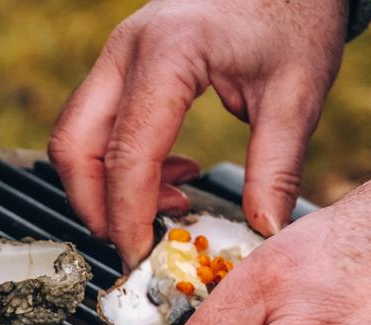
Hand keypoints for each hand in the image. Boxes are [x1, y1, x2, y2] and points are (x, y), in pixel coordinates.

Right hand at [48, 0, 346, 265]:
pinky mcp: (119, 65)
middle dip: (95, 207)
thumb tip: (262, 231)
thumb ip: (276, 167)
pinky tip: (168, 175)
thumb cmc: (294, 14)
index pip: (127, 155)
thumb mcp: (297, 93)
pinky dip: (114, 164)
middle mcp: (126, 51)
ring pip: (73, 138)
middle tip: (137, 242)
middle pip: (74, 147)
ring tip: (167, 204)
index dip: (128, 216)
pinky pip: (93, 126)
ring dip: (102, 187)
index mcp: (168, 54)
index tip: (143, 255)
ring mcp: (115, 55)